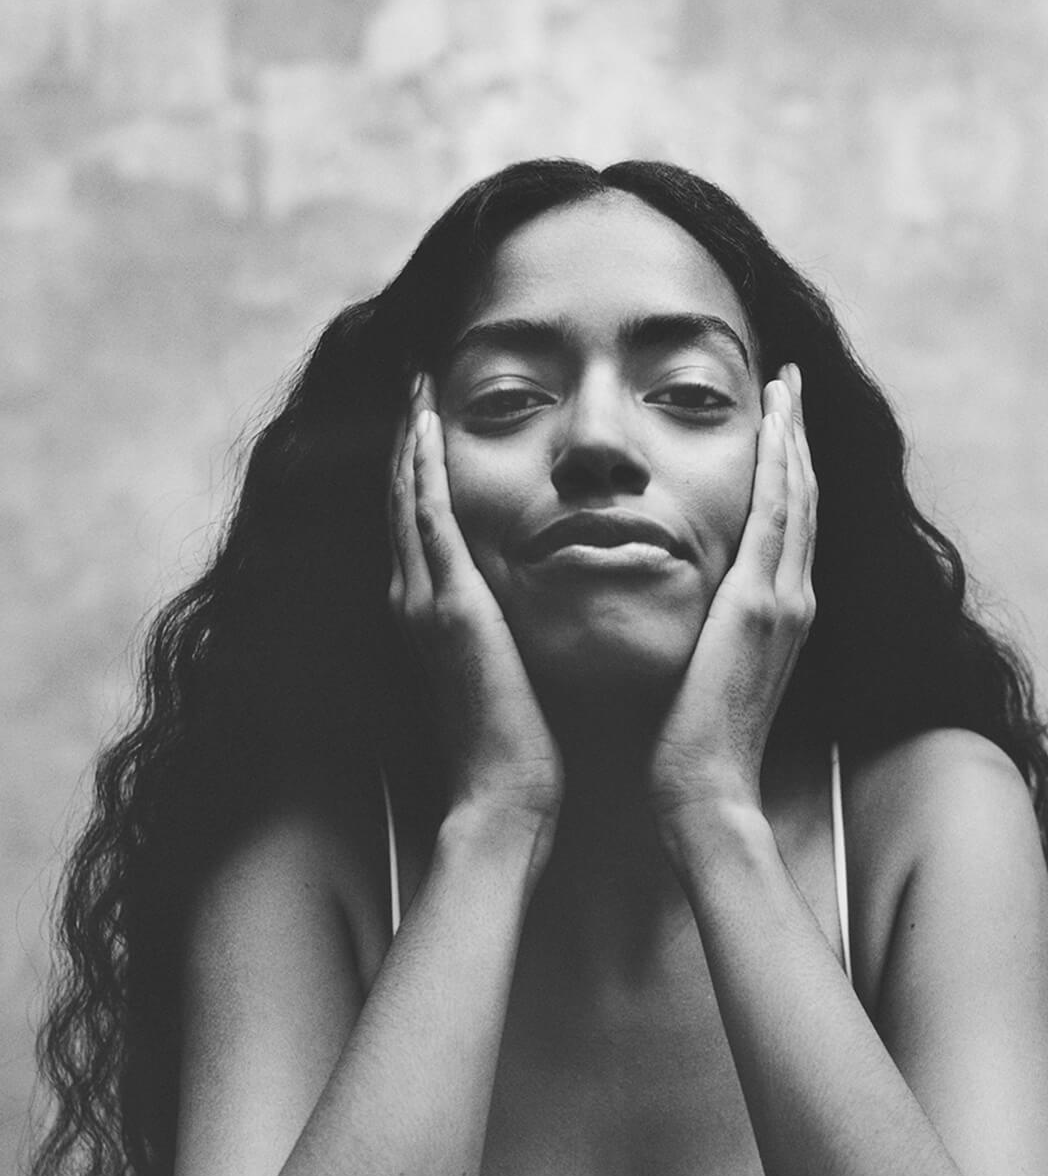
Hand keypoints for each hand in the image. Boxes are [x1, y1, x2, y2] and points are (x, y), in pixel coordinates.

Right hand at [389, 375, 562, 841]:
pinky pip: (429, 519)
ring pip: (408, 499)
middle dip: (406, 440)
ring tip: (414, 381)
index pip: (421, 528)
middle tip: (412, 378)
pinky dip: (423, 469)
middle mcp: (414, 602)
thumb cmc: (516, 751)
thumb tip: (516, 623)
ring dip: (410, 437)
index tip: (430, 422)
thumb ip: (500, 642)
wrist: (504, 797)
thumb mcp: (505, 677)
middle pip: (402, 502)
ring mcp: (424, 602)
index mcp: (431, 617)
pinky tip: (427, 423)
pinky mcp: (449, 607)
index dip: (419, 473)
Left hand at [649, 364, 816, 835]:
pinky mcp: (760, 604)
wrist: (707, 787)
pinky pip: (775, 514)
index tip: (778, 422)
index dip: (787, 470)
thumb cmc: (694, 746)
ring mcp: (784, 600)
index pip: (787, 526)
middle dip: (797, 435)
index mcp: (780, 616)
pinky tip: (775, 420)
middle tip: (788, 378)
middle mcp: (794, 601)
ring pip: (796, 496)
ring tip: (784, 381)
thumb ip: (709, 635)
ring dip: (792, 434)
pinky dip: (780, 463)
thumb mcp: (707, 673)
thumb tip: (692, 616)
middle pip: (802, 499)